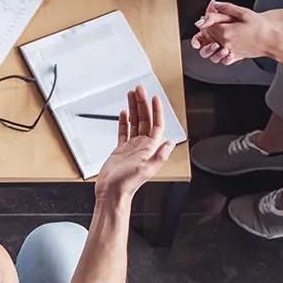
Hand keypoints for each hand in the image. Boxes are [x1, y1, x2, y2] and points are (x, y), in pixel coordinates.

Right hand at [94, 86, 175, 205]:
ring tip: (131, 95)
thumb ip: (159, 156)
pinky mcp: (121, 150)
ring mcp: (131, 147)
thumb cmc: (127, 184)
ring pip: (134, 122)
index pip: (156, 124)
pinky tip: (124, 114)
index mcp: (149, 148)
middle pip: (145, 119)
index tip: (154, 97)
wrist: (112, 193)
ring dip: (134, 108)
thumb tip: (170, 143)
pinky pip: (123, 132)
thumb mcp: (146, 169)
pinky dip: (124, 121)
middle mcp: (142, 146)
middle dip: (142, 103)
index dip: (156, 110)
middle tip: (139, 89)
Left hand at [190, 0, 282, 64]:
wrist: (271, 42)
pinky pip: (221, 50)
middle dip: (209, 25)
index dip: (208, 17)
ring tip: (218, 28)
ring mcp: (229, 50)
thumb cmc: (261, 28)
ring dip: (213, 35)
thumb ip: (228, 8)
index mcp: (226, 31)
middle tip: (212, 18)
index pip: (208, 24)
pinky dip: (220, 44)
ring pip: (214, 42)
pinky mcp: (234, 55)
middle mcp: (225, 42)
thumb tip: (215, 5)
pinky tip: (226, 38)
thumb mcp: (244, 13)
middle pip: (209, 34)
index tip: (211, 12)